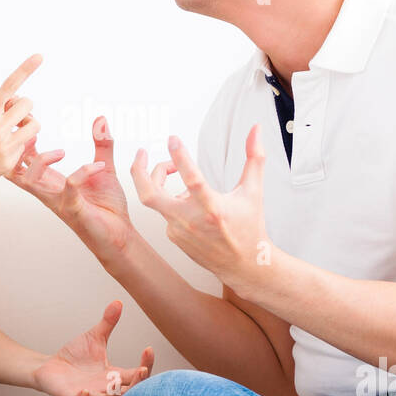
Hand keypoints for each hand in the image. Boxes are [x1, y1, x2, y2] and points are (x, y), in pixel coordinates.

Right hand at [0, 53, 42, 192]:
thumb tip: (8, 95)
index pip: (9, 86)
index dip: (26, 69)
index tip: (40, 56)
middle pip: (27, 105)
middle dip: (22, 106)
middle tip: (11, 112)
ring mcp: (4, 146)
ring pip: (34, 126)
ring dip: (26, 123)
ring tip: (13, 127)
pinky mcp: (8, 162)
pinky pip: (23, 145)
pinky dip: (15, 144)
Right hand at [7, 115, 136, 261]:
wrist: (120, 235)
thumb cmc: (106, 206)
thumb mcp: (104, 168)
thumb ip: (102, 144)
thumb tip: (100, 118)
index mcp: (50, 180)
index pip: (21, 157)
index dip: (20, 137)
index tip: (29, 118)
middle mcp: (47, 190)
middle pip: (12, 169)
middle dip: (16, 147)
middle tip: (31, 131)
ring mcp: (58, 201)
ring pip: (29, 181)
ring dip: (41, 160)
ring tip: (62, 152)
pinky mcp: (74, 209)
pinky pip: (70, 186)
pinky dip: (83, 171)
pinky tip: (99, 166)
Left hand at [31, 300, 154, 395]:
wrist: (50, 366)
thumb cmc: (75, 355)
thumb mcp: (94, 337)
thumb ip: (108, 323)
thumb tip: (118, 302)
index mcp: (114, 375)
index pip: (137, 374)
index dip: (146, 364)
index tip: (148, 349)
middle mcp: (105, 387)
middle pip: (129, 392)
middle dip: (138, 383)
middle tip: (143, 370)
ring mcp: (91, 393)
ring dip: (114, 395)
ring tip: (117, 382)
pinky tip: (85, 391)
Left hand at [131, 123, 270, 294]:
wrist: (243, 265)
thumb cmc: (249, 227)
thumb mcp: (254, 191)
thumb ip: (255, 158)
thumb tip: (256, 130)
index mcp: (213, 208)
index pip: (192, 179)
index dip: (180, 157)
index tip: (172, 139)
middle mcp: (191, 220)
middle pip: (150, 195)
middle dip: (139, 171)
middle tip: (141, 152)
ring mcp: (179, 230)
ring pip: (155, 200)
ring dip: (157, 180)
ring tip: (169, 170)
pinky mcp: (173, 236)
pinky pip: (165, 212)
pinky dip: (171, 200)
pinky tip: (185, 199)